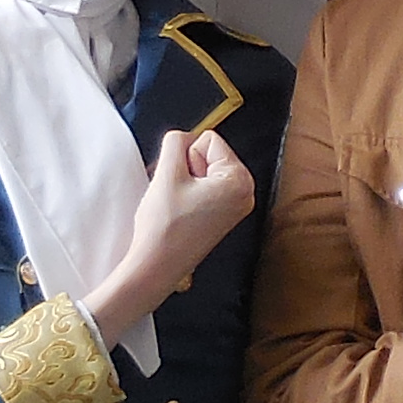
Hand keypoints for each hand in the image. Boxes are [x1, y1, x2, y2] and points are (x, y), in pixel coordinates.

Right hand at [95, 127, 254, 327]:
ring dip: (185, 181)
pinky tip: (181, 212)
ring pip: (203, 171)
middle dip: (187, 168)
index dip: (186, 156)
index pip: (208, 139)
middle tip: (177, 195)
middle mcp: (245, 193)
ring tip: (178, 205)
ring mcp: (236, 206)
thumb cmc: (164, 228)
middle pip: (209, 155)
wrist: (157, 266)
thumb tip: (183, 136)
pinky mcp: (223, 216)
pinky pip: (204, 188)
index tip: (181, 182)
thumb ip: (175, 142)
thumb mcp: (167, 172)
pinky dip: (189, 194)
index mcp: (240, 180)